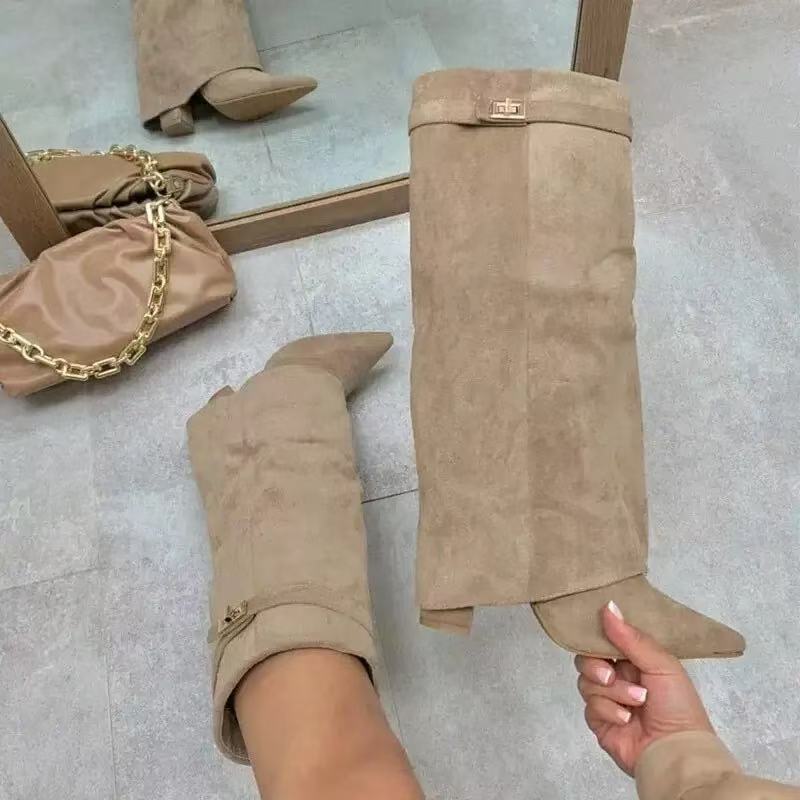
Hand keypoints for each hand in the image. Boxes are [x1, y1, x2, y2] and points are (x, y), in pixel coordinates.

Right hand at [574, 601, 714, 775]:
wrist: (676, 751)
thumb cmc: (678, 705)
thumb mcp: (661, 664)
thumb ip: (630, 637)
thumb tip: (607, 605)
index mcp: (634, 659)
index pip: (604, 640)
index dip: (597, 635)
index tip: (593, 630)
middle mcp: (618, 676)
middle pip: (586, 659)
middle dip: (596, 665)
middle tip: (611, 674)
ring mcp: (607, 699)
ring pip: (586, 682)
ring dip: (613, 691)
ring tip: (636, 702)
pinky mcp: (599, 721)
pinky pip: (590, 706)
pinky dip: (608, 710)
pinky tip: (626, 719)